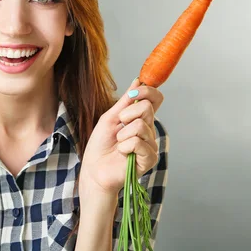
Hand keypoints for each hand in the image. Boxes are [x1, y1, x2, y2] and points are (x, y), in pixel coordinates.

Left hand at [80, 78, 163, 198]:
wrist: (94, 169)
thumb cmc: (100, 145)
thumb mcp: (110, 117)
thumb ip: (125, 101)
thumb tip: (137, 81)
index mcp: (141, 119)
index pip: (155, 99)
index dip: (148, 91)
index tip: (134, 93)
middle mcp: (149, 130)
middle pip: (147, 108)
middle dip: (127, 114)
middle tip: (118, 126)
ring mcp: (151, 145)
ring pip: (141, 125)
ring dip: (122, 134)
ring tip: (118, 143)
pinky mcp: (149, 159)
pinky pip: (139, 142)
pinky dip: (125, 146)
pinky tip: (122, 153)